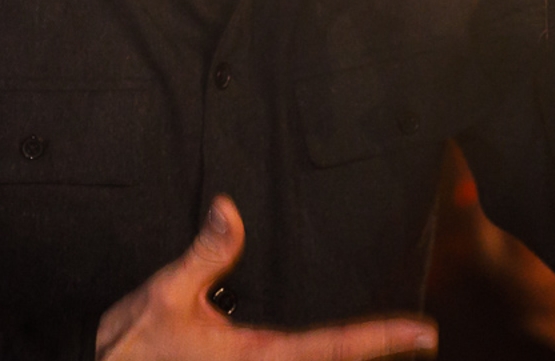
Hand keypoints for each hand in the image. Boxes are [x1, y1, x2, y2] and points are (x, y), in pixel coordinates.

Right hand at [96, 196, 436, 360]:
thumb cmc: (130, 355)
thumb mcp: (165, 297)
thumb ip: (204, 255)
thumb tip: (230, 209)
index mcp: (259, 356)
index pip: (334, 345)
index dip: (382, 338)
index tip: (424, 333)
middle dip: (375, 354)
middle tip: (420, 341)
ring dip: (345, 358)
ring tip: (389, 346)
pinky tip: (326, 354)